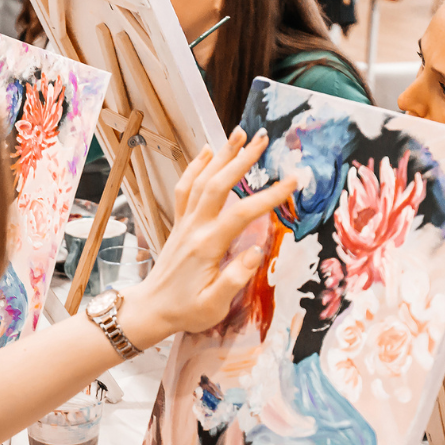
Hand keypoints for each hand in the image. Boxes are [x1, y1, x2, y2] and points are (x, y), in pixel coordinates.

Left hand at [118, 126, 295, 346]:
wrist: (151, 309)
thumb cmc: (185, 311)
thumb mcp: (214, 306)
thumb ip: (234, 280)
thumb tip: (257, 252)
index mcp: (207, 247)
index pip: (242, 214)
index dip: (269, 196)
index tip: (292, 181)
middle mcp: (194, 229)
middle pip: (218, 185)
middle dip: (241, 159)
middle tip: (263, 138)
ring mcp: (184, 223)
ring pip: (201, 180)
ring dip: (221, 155)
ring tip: (239, 133)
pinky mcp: (179, 224)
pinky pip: (185, 188)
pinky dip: (195, 166)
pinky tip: (207, 151)